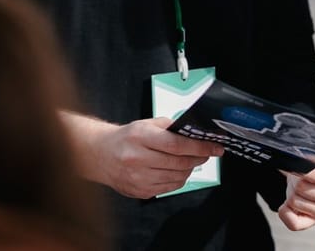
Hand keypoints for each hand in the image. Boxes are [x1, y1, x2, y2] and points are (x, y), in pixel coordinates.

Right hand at [60, 112, 223, 198]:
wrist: (100, 155)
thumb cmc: (126, 138)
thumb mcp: (146, 124)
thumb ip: (169, 127)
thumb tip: (194, 132)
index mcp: (140, 137)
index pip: (177, 144)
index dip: (199, 147)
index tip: (214, 147)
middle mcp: (137, 158)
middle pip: (179, 163)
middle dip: (199, 158)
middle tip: (207, 153)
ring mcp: (137, 178)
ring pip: (176, 177)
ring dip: (189, 170)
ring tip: (191, 161)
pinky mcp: (139, 191)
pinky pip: (168, 188)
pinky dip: (178, 180)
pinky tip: (177, 171)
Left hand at [277, 134, 314, 230]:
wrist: (304, 167)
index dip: (308, 169)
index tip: (307, 160)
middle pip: (303, 188)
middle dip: (297, 177)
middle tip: (301, 171)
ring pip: (296, 201)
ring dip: (291, 191)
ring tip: (299, 183)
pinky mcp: (308, 222)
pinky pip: (294, 223)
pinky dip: (286, 212)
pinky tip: (289, 203)